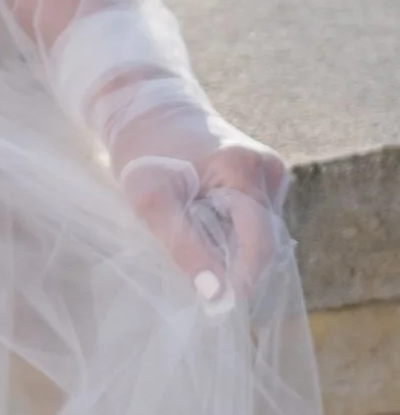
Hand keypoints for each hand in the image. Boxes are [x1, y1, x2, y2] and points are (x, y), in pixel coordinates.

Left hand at [112, 97, 289, 312]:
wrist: (148, 109)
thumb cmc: (144, 151)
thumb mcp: (151, 201)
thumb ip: (184, 246)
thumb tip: (218, 295)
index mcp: (243, 168)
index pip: (259, 240)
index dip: (244, 278)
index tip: (222, 305)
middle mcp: (267, 169)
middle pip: (263, 238)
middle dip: (236, 264)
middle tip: (203, 282)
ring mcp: (270, 172)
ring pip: (260, 232)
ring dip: (232, 247)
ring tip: (194, 240)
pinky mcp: (262, 178)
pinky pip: (254, 219)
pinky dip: (232, 232)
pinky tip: (205, 226)